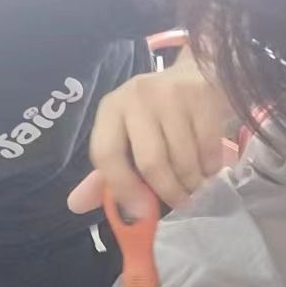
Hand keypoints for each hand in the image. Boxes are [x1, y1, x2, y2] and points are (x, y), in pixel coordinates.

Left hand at [67, 53, 233, 216]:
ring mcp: (171, 94)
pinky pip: (208, 148)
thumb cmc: (155, 115)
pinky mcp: (202, 95)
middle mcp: (136, 97)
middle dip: (168, 192)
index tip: (141, 211)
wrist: (195, 75)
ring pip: (183, 159)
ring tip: (195, 187)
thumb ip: (105, 173)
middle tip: (180, 204)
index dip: (122, 188)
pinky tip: (208, 168)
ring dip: (192, 183)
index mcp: (111, 109)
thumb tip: (75, 205)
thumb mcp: (125, 137)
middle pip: (150, 161)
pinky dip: (210, 167)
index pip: (106, 154)